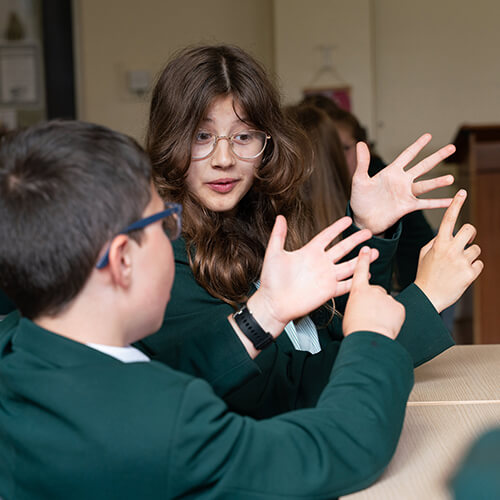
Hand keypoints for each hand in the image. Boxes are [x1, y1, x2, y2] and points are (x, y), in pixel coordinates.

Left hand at [247, 215, 378, 336]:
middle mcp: (320, 263)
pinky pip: (346, 285)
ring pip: (348, 265)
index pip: (327, 236)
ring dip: (361, 259)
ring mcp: (326, 277)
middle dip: (356, 240)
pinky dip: (356, 280)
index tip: (347, 219)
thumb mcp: (274, 254)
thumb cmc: (271, 280)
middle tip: (368, 232)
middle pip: (342, 248)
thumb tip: (279, 217)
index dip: (337, 228)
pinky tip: (366, 275)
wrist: (273, 303)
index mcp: (309, 252)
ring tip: (374, 251)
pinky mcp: (328, 291)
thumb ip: (278, 235)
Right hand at [343, 247, 404, 338]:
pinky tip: (386, 325)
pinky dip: (393, 317)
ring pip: (387, 303)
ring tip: (377, 323)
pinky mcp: (398, 306)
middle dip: (375, 302)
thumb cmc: (356, 329)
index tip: (367, 250)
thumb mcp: (348, 312)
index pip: (360, 270)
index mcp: (358, 291)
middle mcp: (373, 291)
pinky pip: (396, 311)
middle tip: (370, 316)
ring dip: (384, 311)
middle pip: (376, 293)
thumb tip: (360, 307)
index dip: (364, 259)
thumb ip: (356, 304)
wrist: (370, 338)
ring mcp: (387, 297)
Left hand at [350, 134, 454, 234]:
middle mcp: (402, 181)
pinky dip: (439, 203)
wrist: (362, 219)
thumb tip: (360, 143)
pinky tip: (451, 201)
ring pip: (426, 185)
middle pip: (423, 166)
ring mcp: (406, 194)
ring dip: (438, 182)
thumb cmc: (360, 199)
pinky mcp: (407, 206)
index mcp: (391, 172)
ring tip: (451, 178)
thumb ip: (362, 162)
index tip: (429, 135)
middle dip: (437, 157)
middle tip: (452, 148)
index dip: (417, 145)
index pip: (407, 155)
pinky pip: (426, 203)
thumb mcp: (359, 179)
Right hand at [414, 189, 483, 312]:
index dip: (456, 204)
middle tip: (466, 241)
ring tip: (458, 266)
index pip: (448, 219)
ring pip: (476, 249)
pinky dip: (473, 268)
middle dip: (470, 233)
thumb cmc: (425, 274)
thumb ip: (436, 241)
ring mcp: (461, 262)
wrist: (427, 297)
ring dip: (470, 255)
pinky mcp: (470, 274)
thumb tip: (448, 233)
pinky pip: (479, 264)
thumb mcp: (424, 255)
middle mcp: (451, 250)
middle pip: (470, 230)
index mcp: (438, 244)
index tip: (462, 192)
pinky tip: (462, 275)